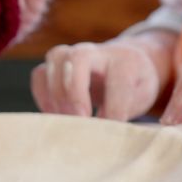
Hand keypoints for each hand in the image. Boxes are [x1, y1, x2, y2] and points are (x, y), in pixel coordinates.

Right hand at [31, 31, 175, 120]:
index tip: (111, 129)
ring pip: (54, 59)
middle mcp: (97, 51)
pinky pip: (39, 75)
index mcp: (127, 59)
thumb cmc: (135, 85)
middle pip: (78, 57)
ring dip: (56, 94)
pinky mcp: (55, 65)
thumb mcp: (141, 97)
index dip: (114, 108)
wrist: (127, 62)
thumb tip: (99, 130)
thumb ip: (123, 109)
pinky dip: (44, 98)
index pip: (118, 79)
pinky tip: (56, 116)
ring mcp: (73, 54)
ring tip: (67, 120)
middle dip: (75, 92)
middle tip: (81, 120)